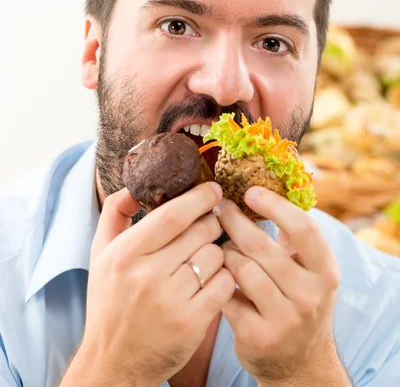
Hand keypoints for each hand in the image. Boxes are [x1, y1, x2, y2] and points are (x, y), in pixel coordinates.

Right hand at [75, 182, 235, 386]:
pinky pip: (223, 284)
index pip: (173, 214)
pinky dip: (223, 276)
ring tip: (205, 256)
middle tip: (211, 222)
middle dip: (212, 222)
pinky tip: (212, 278)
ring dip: (217, 250)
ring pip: (215, 256)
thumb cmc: (109, 300)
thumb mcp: (100, 254)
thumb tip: (135, 185)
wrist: (114, 361)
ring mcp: (170, 301)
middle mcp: (147, 276)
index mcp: (124, 254)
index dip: (199, 197)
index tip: (213, 189)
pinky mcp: (191, 323)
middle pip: (200, 232)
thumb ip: (114, 213)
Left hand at [214, 188, 344, 385]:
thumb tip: (267, 188)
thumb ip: (295, 237)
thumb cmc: (299, 301)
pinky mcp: (258, 336)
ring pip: (241, 268)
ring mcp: (285, 319)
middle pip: (261, 246)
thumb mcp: (310, 272)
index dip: (275, 205)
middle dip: (235, 221)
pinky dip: (218, 280)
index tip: (250, 191)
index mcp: (325, 272)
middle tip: (220, 208)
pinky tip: (217, 275)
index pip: (303, 228)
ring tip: (223, 247)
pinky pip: (227, 294)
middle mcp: (310, 296)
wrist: (298, 364)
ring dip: (226, 253)